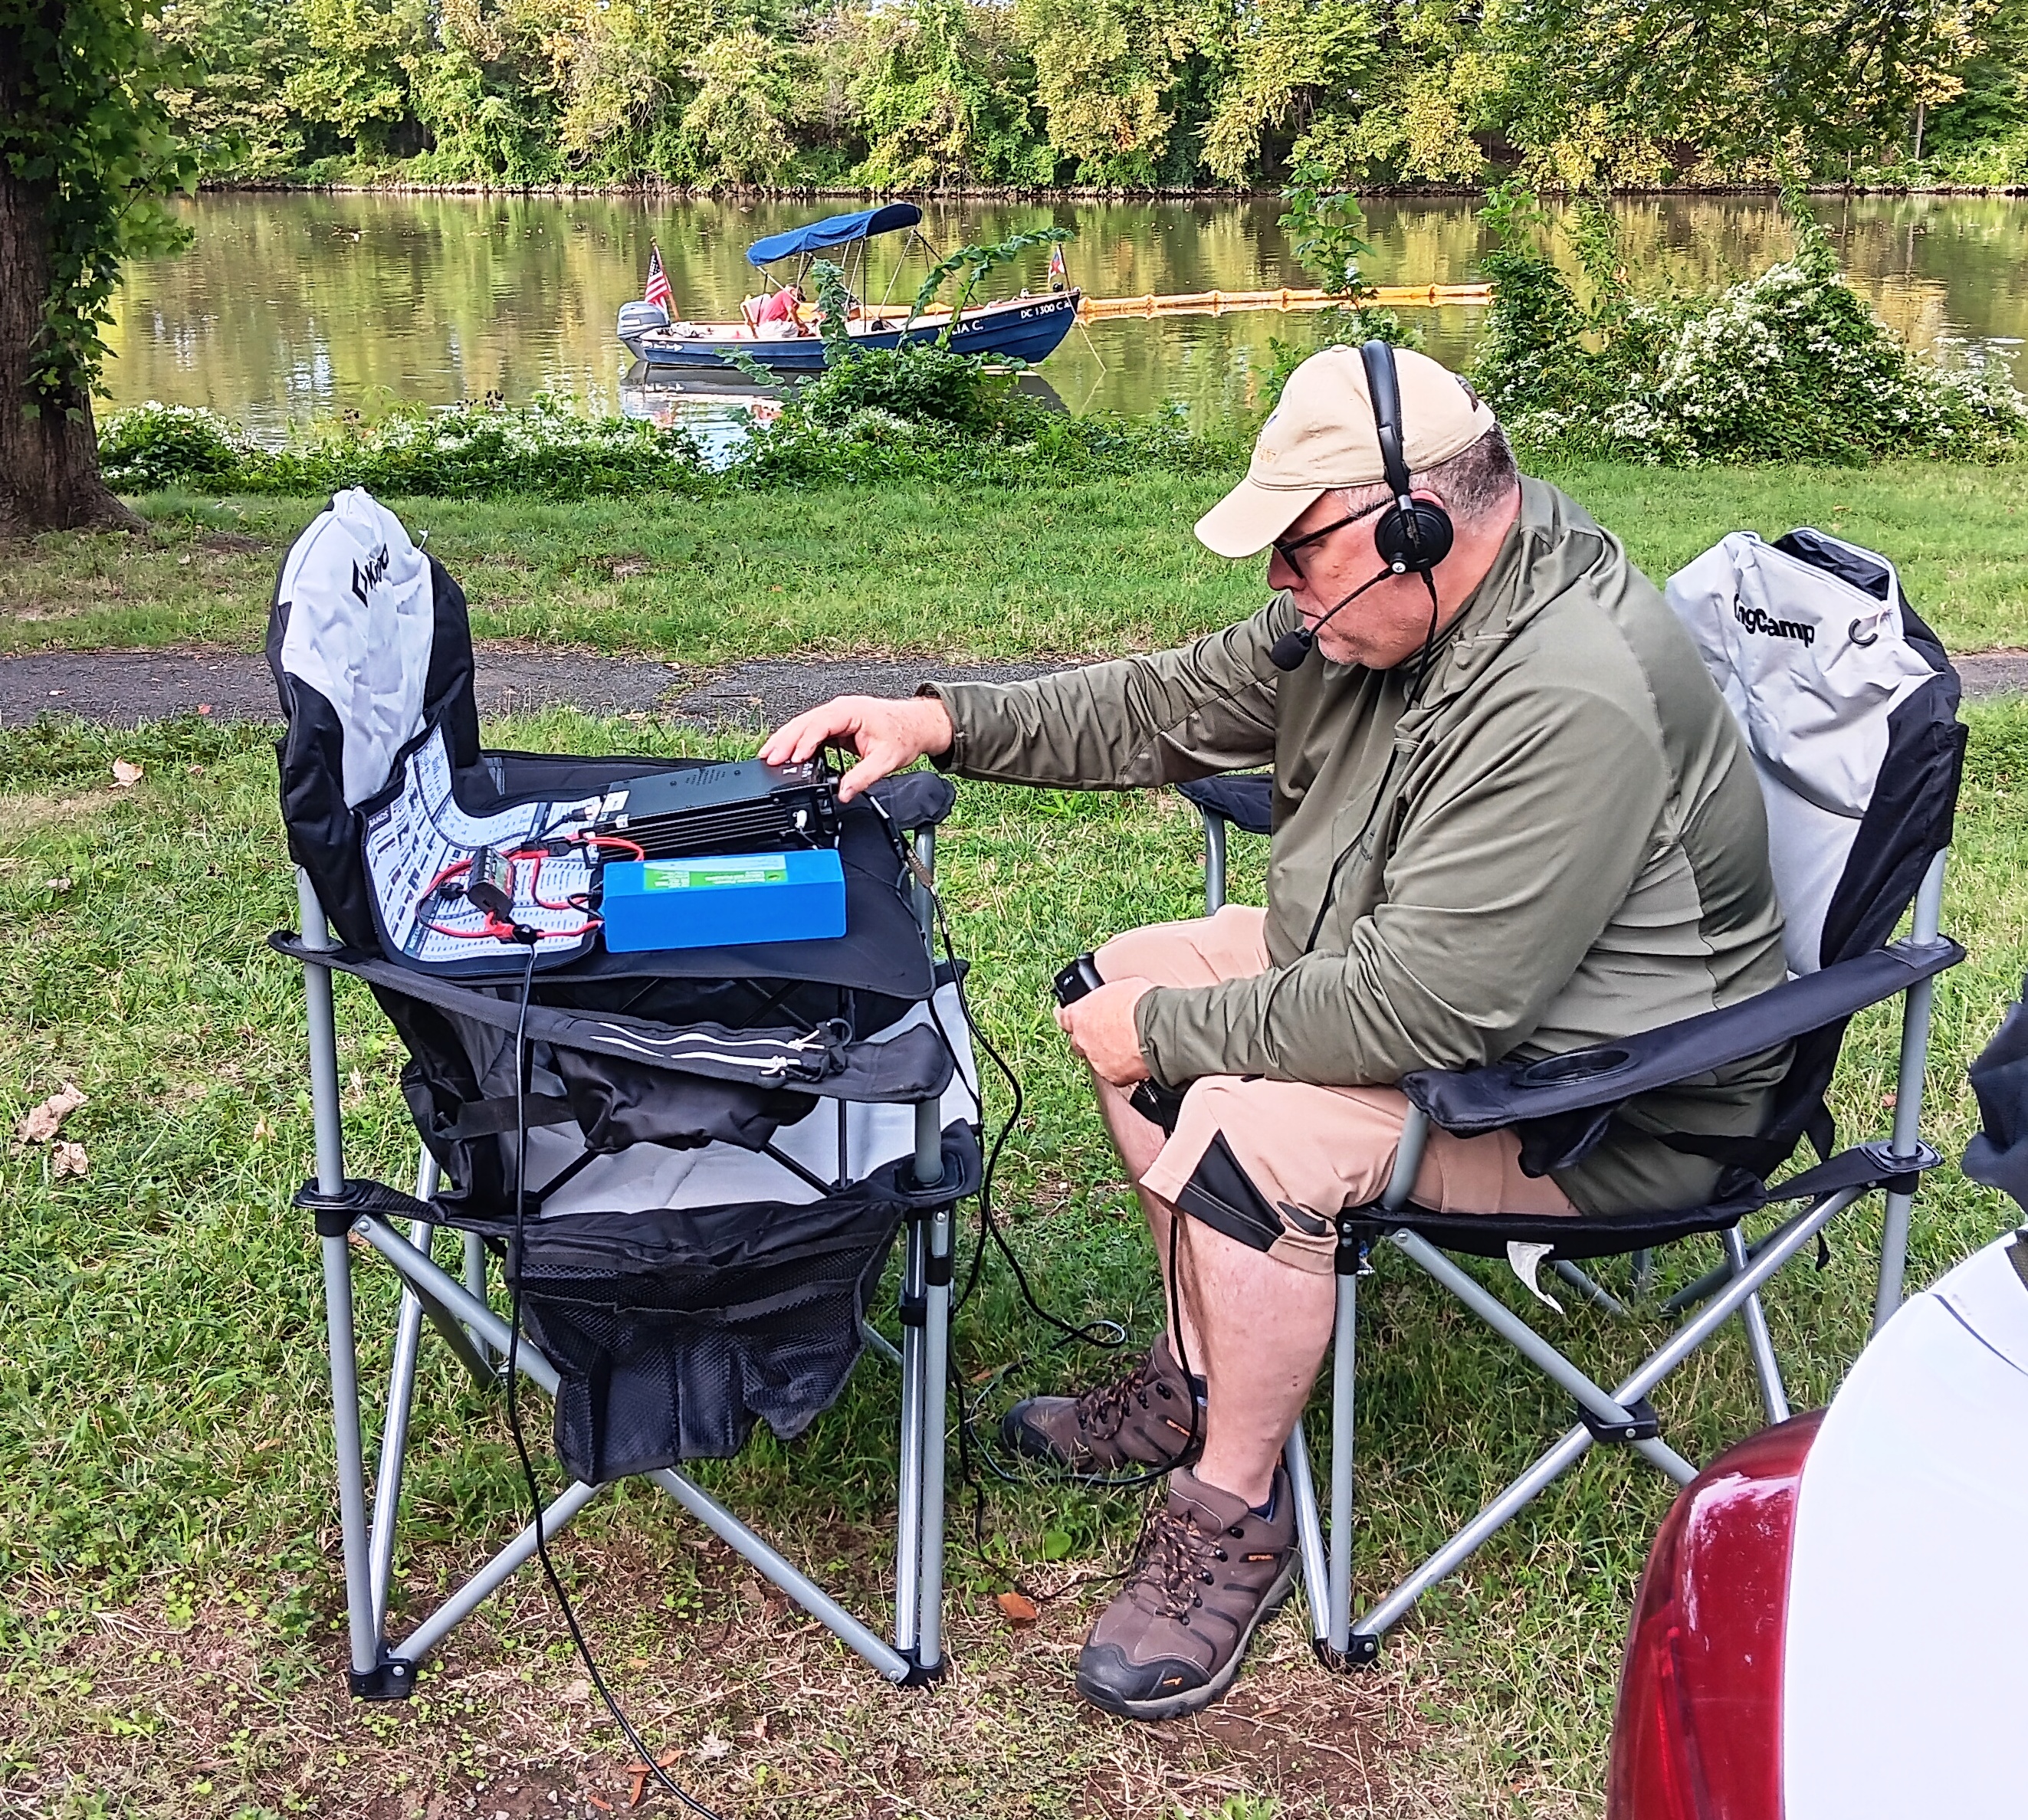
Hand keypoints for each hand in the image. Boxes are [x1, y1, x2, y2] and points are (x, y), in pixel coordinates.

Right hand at [759, 693, 954, 802]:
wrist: (917, 724)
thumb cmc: (904, 735)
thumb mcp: (886, 760)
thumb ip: (863, 777)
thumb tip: (844, 793)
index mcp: (851, 712)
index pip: (820, 725)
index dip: (805, 742)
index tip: (794, 760)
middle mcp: (840, 709)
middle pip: (805, 722)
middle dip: (785, 740)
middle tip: (769, 758)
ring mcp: (836, 714)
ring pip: (804, 724)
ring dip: (786, 739)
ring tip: (768, 755)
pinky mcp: (835, 723)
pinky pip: (811, 729)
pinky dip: (797, 740)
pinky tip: (785, 752)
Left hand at [1055, 978, 1152, 1085]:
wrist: (1157, 1028)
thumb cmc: (1140, 1003)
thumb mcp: (1119, 988)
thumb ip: (1107, 999)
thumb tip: (1113, 1000)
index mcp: (1080, 1014)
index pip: (1063, 1017)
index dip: (1070, 1018)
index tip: (1074, 1017)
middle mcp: (1083, 1040)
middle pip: (1078, 1043)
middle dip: (1090, 1040)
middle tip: (1109, 1033)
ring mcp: (1096, 1060)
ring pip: (1097, 1060)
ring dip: (1108, 1055)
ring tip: (1129, 1046)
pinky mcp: (1113, 1076)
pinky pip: (1116, 1074)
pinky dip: (1124, 1068)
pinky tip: (1137, 1059)